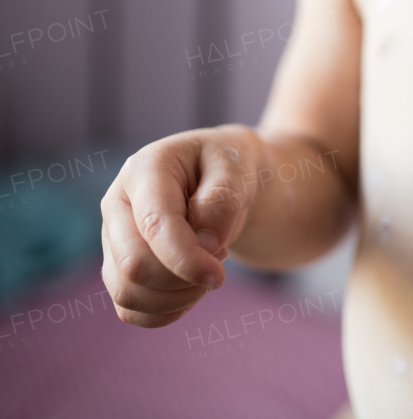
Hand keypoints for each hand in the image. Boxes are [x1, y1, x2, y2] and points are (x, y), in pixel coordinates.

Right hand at [100, 124, 262, 326]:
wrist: (222, 178)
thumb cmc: (229, 166)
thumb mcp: (237, 165)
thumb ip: (223, 199)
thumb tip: (205, 243)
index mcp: (143, 171)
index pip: (153, 226)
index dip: (185, 259)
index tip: (219, 277)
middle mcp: (116, 204)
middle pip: (134, 267)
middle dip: (185, 277)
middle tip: (219, 254)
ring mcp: (112, 238)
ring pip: (128, 294)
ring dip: (179, 296)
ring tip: (208, 265)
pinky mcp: (118, 268)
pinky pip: (131, 310)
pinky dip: (168, 311)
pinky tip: (193, 288)